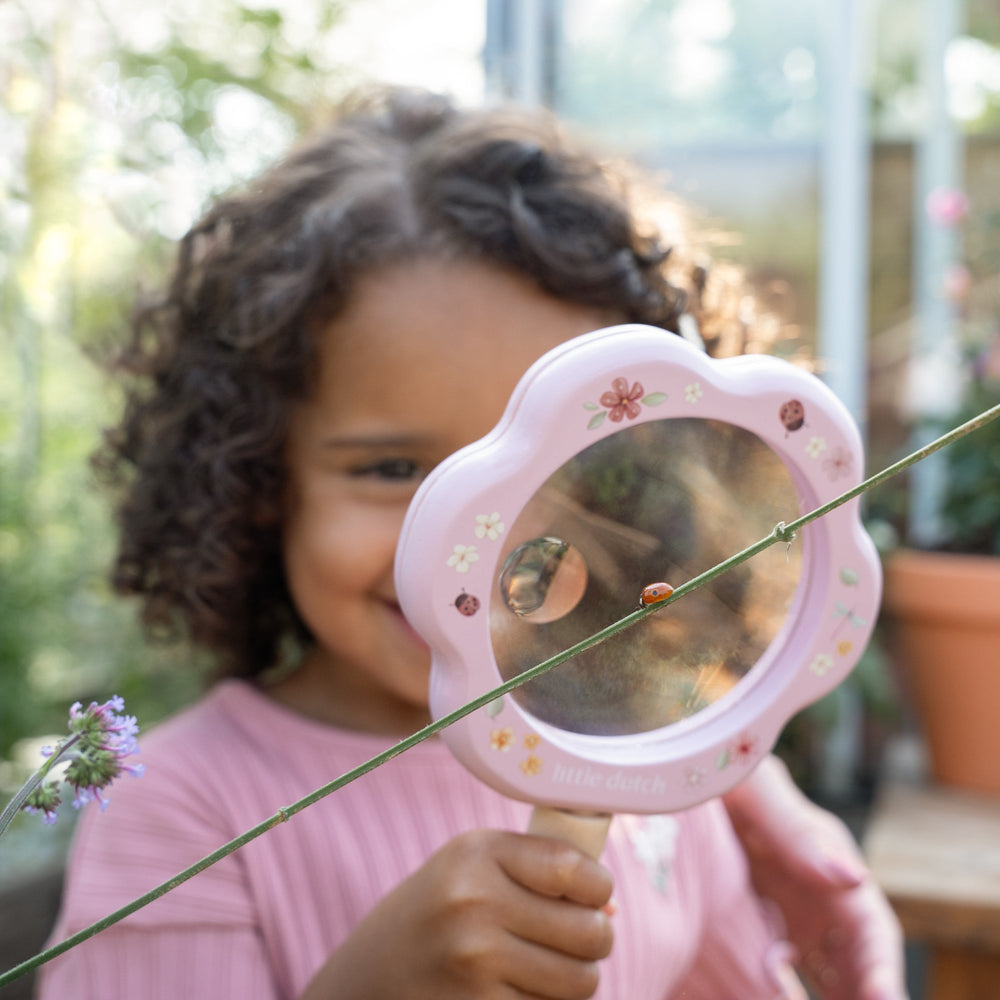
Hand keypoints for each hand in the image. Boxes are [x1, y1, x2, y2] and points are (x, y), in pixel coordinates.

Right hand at [302, 829, 614, 999]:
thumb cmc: (432, 917)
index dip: (597, 886)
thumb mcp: (469, 869)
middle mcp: (473, 903)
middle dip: (594, 940)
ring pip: (580, 982)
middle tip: (573, 939)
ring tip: (543, 968)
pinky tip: (515, 993)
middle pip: (589, 931)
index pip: (573, 868)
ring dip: (575, 980)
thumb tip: (608, 907)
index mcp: (475, 854)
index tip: (594, 895)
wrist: (363, 981)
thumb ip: (535, 871)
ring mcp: (474, 963)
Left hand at [724, 756, 908, 999]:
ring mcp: (787, 910)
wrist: (675, 769)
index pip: (870, 926)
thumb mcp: (753, 788)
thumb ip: (796, 830)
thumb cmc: (719, 769)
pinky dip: (786, 995)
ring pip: (828, 972)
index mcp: (825, 857)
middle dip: (869, 995)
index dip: (883, 967)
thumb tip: (854, 877)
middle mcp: (816, 890)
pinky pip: (784, 972)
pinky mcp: (756, 922)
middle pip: (858, 960)